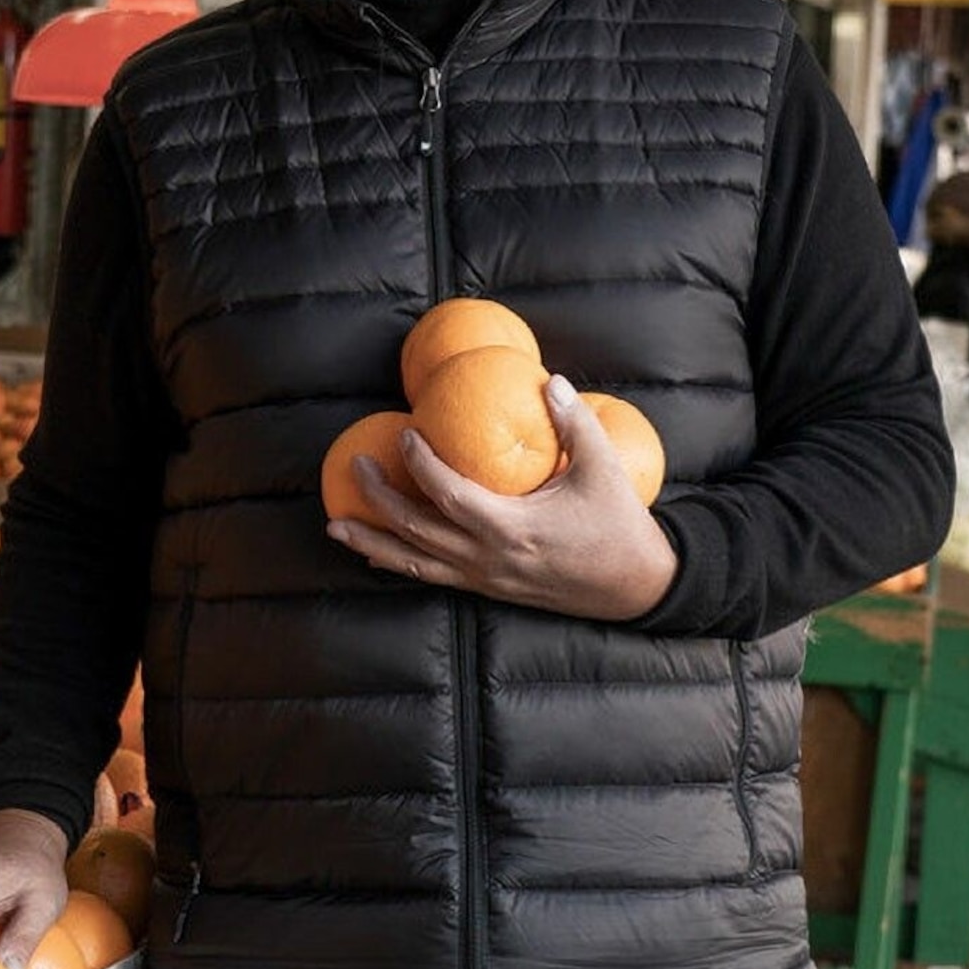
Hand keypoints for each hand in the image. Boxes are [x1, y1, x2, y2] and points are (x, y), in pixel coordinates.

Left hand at [326, 376, 678, 620]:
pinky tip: (373, 554)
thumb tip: (549, 380)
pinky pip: (430, 578)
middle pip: (416, 530)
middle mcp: (488, 558)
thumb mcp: (602, 468)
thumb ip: (574, 423)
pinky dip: (398, 564)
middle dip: (379, 499)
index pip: (449, 495)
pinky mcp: (486, 589)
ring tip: (335, 524)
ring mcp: (484, 578)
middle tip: (356, 466)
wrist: (633, 585)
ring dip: (371, 542)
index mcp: (512, 528)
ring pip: (413, 563)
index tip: (404, 435)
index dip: (420, 465)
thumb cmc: (619, 524)